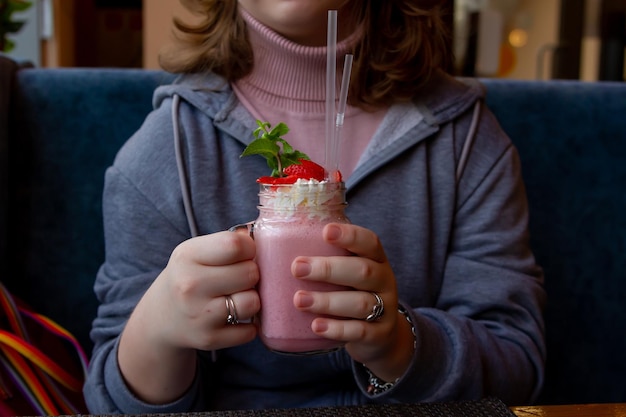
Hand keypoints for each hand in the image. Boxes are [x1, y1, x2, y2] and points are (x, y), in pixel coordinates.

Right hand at [118, 231, 259, 402]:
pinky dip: (248, 326)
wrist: (162, 317)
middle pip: (250, 273)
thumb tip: (264, 239)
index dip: (249, 249)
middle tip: (238, 279)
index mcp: (187, 256)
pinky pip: (250, 331)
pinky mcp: (209, 339)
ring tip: (237, 297)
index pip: (236, 245)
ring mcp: (199, 315)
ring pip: (252, 302)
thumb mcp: (197, 251)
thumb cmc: (190, 276)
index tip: (243, 255)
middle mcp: (189, 285)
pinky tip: (233, 318)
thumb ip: (229, 241)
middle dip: (251, 274)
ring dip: (251, 300)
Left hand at [292, 223, 414, 382]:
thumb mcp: (346, 274)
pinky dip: (337, 329)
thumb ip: (322, 258)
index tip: (325, 232)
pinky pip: (360, 331)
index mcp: (376, 259)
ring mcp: (386, 309)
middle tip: (296, 268)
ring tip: (299, 300)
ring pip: (361, 303)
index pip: (369, 242)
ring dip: (327, 301)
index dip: (350, 236)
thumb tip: (269, 245)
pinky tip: (316, 326)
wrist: (380, 336)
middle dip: (328, 269)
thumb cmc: (351, 294)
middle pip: (363, 271)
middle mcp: (384, 281)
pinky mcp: (379, 335)